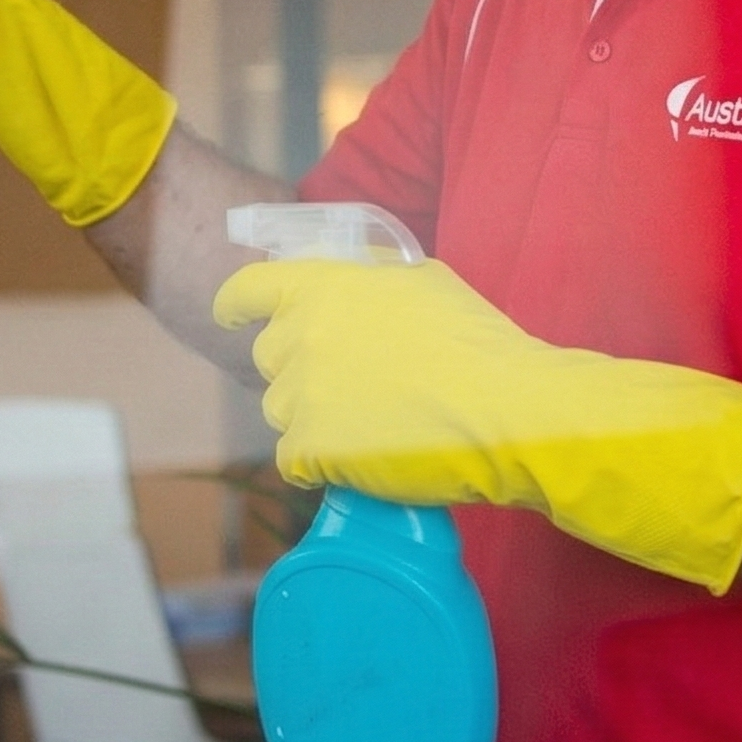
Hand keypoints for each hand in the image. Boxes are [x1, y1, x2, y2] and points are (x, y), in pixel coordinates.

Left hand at [214, 258, 741, 593]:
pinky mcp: (311, 449)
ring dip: (312, 417)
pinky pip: (294, 459)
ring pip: (280, 410)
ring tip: (367, 422)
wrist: (508, 409)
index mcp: (325, 286)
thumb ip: (369, 278)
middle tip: (348, 383)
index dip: (237, 305)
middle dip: (298, 369)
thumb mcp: (423, 280)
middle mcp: (303, 335)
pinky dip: (322, 463)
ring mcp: (303, 394)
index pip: (249, 288)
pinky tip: (363, 458)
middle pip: (267, 356)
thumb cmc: (478, 343)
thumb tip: (349, 281)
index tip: (233, 317)